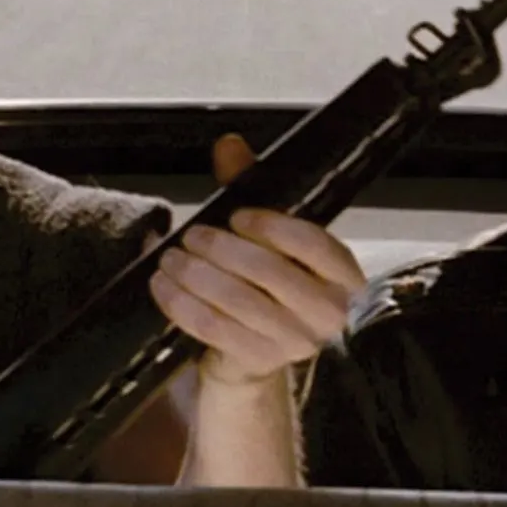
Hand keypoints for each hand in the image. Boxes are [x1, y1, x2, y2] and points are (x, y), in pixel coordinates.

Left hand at [148, 134, 367, 387]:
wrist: (261, 350)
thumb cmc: (271, 282)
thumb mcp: (269, 233)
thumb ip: (252, 186)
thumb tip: (228, 145)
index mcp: (343, 274)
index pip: (313, 244)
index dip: (271, 226)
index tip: (236, 216)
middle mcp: (329, 313)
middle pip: (269, 272)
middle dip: (221, 249)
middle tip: (190, 236)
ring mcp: (295, 343)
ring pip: (236, 301)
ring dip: (195, 276)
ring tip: (170, 258)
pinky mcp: (259, 361)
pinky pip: (213, 328)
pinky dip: (181, 304)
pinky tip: (163, 286)